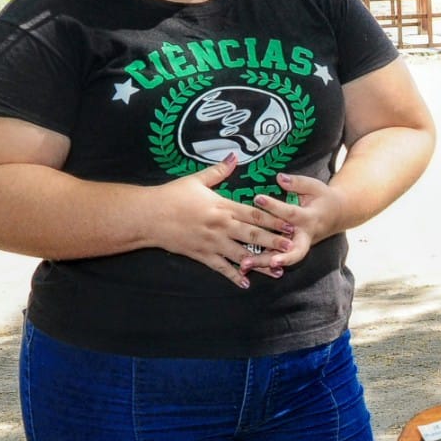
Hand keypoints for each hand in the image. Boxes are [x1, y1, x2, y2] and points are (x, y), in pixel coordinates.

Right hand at [148, 156, 294, 288]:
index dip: (274, 219)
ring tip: (279, 270)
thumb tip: (234, 157)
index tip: (291, 223)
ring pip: (241, 255)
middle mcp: (221, 226)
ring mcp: (212, 243)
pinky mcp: (201, 255)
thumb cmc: (171, 196)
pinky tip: (246, 284)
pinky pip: (220, 268)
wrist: (148, 216)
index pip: (254, 213)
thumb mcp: (195, 180)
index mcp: (222, 207)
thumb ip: (218, 171)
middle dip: (274, 242)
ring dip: (261, 263)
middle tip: (293, 246)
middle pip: (253, 235)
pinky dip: (233, 276)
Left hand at [237, 171, 348, 273]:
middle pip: (295, 250)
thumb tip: (279, 177)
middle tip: (270, 261)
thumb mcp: (314, 186)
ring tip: (244, 266)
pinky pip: (276, 260)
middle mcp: (305, 235)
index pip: (291, 213)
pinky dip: (261, 265)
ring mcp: (298, 245)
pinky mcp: (291, 250)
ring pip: (282, 259)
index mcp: (310, 218)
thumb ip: (297, 183)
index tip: (257, 198)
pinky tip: (242, 266)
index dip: (275, 206)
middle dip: (282, 257)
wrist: (336, 215)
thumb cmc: (323, 198)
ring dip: (264, 264)